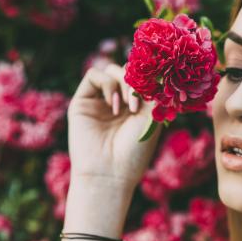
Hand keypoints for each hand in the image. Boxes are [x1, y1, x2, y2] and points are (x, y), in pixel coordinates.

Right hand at [67, 63, 163, 190]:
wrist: (110, 173)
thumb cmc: (135, 150)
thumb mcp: (152, 117)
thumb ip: (153, 90)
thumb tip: (156, 67)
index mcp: (137, 106)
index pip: (143, 78)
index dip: (150, 77)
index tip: (159, 89)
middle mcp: (118, 101)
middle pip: (128, 71)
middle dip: (138, 81)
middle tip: (141, 103)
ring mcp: (99, 100)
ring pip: (112, 70)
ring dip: (125, 83)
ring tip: (130, 106)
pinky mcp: (82, 101)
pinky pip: (94, 75)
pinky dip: (108, 84)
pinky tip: (115, 105)